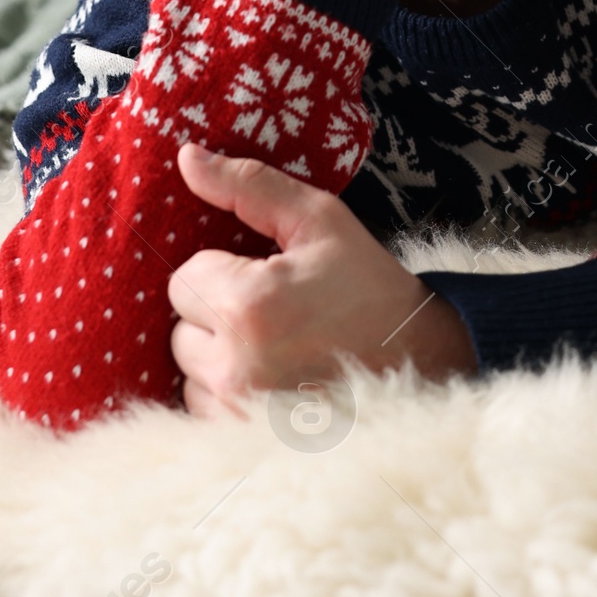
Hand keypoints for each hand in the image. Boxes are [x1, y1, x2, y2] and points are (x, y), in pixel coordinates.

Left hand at [168, 144, 475, 413]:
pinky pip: (200, 408)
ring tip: (274, 344)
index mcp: (248, 306)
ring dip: (217, 355)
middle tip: (274, 310)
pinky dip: (225, 391)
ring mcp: (236, 412)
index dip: (224, 270)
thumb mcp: (318, 219)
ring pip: (186, 370)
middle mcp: (234, 366)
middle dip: (217, 313)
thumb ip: (248, 184)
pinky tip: (269, 376)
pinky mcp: (241, 441)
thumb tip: (186, 156)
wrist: (417, 358)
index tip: (268, 276)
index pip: (184, 278)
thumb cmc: (365, 283)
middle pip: (179, 327)